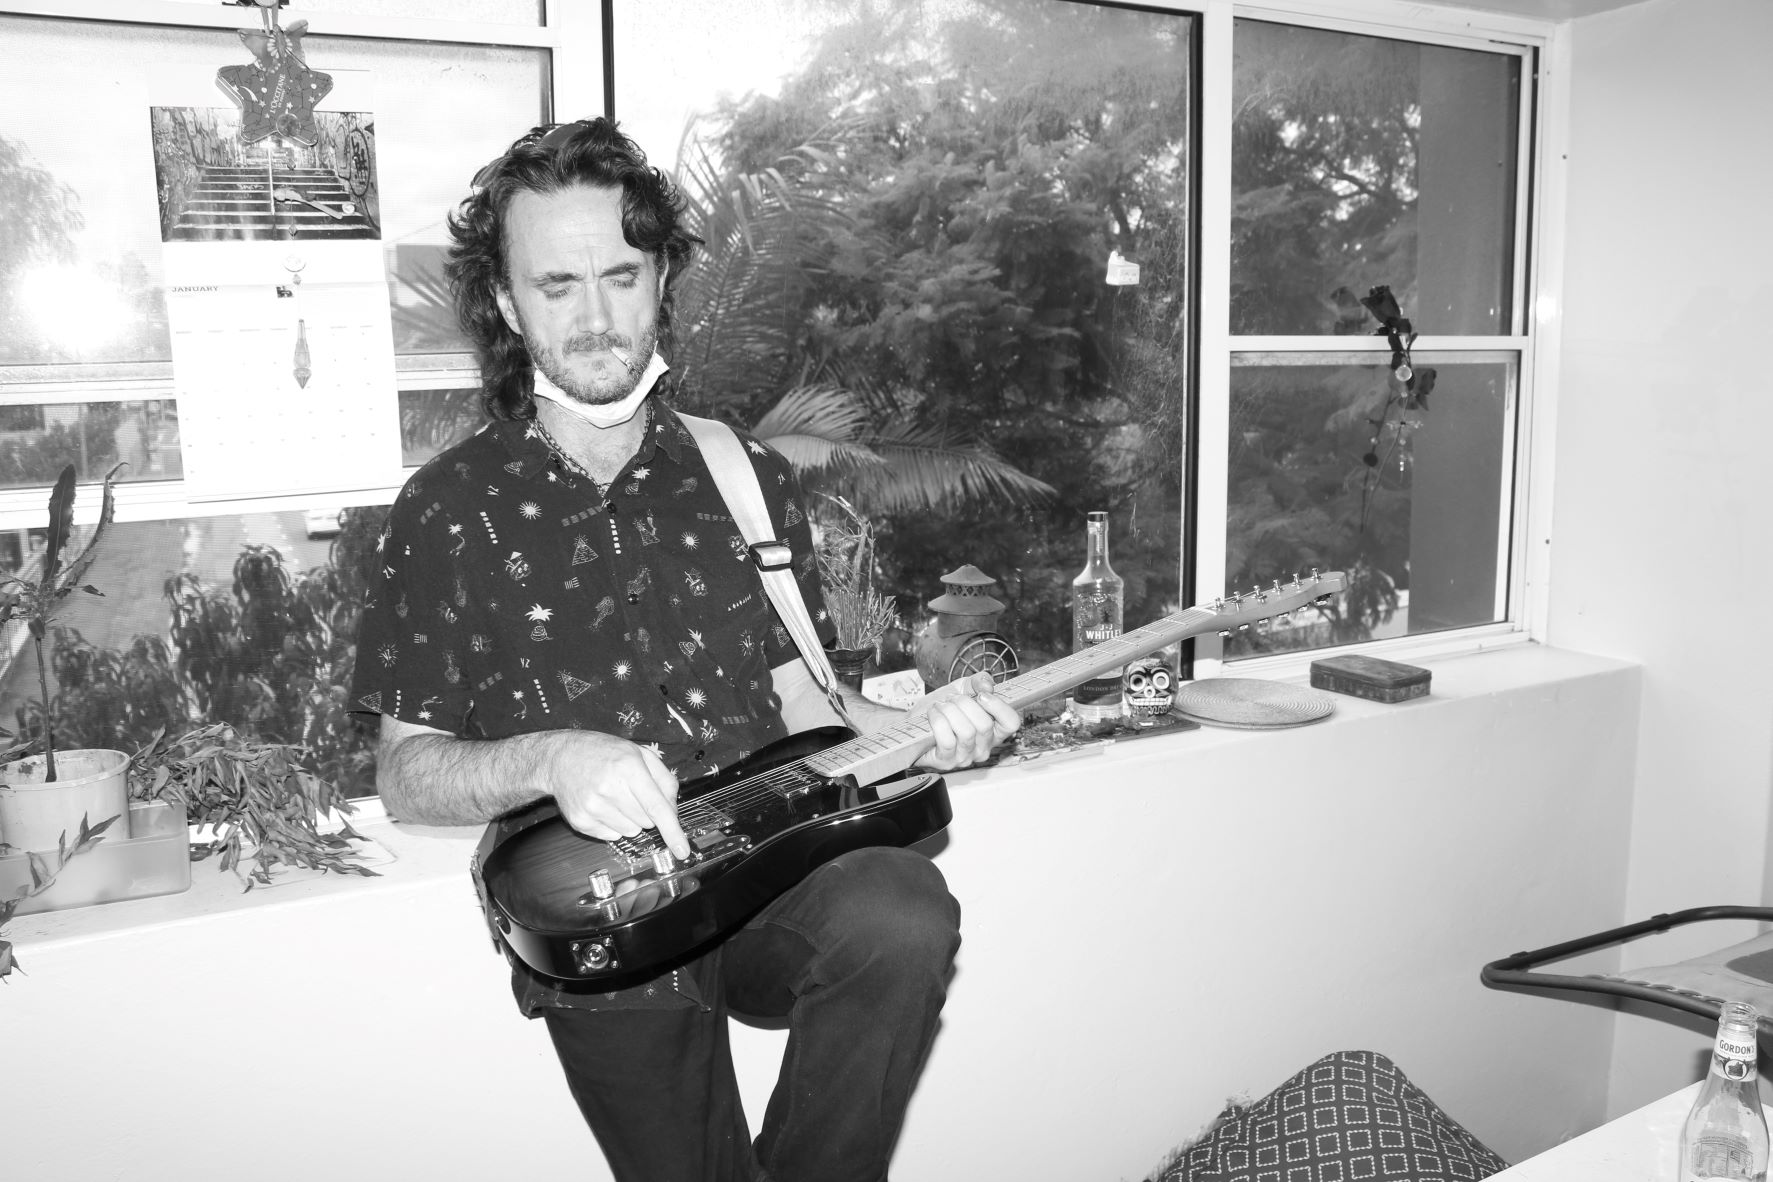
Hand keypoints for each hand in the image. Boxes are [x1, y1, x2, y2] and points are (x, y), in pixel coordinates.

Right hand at [540, 731, 689, 858]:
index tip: (682, 851)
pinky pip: (612, 836)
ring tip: (614, 797)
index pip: (656, 807)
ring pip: (631, 831)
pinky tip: (602, 805)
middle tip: (631, 792)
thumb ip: (664, 780)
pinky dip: (613, 825)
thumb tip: (673, 811)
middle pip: (647, 822)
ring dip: (630, 820)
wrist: (560, 757)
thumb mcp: (639, 753)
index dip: (672, 831)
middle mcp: (609, 788)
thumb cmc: (604, 753)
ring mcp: (592, 807)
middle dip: (646, 812)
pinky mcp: (580, 821)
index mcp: (628, 767)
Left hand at [909, 672, 1020, 771]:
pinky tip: (932, 714)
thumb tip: (988, 686)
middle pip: (985, 725)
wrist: (914, 720)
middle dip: (964, 704)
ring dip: (949, 711)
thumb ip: (979, 681)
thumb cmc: (941, 708)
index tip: (982, 695)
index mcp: (993, 730)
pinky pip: (947, 740)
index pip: (1011, 723)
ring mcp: (965, 757)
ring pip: (966, 732)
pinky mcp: (946, 762)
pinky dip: (938, 720)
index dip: (999, 706)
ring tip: (940, 706)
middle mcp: (983, 747)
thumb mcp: (962, 688)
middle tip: (952, 699)